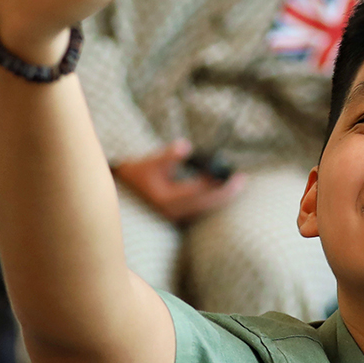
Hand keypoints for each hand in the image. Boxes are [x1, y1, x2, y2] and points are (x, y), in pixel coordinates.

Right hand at [113, 140, 246, 225]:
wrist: (121, 193)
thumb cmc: (137, 174)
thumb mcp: (151, 162)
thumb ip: (169, 155)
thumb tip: (185, 146)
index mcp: (167, 200)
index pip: (201, 192)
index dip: (220, 184)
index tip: (235, 176)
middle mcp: (173, 212)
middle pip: (207, 204)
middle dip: (225, 193)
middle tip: (242, 180)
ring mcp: (175, 216)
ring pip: (204, 208)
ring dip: (220, 197)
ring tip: (235, 185)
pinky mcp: (176, 215)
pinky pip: (199, 209)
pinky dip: (211, 200)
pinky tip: (220, 192)